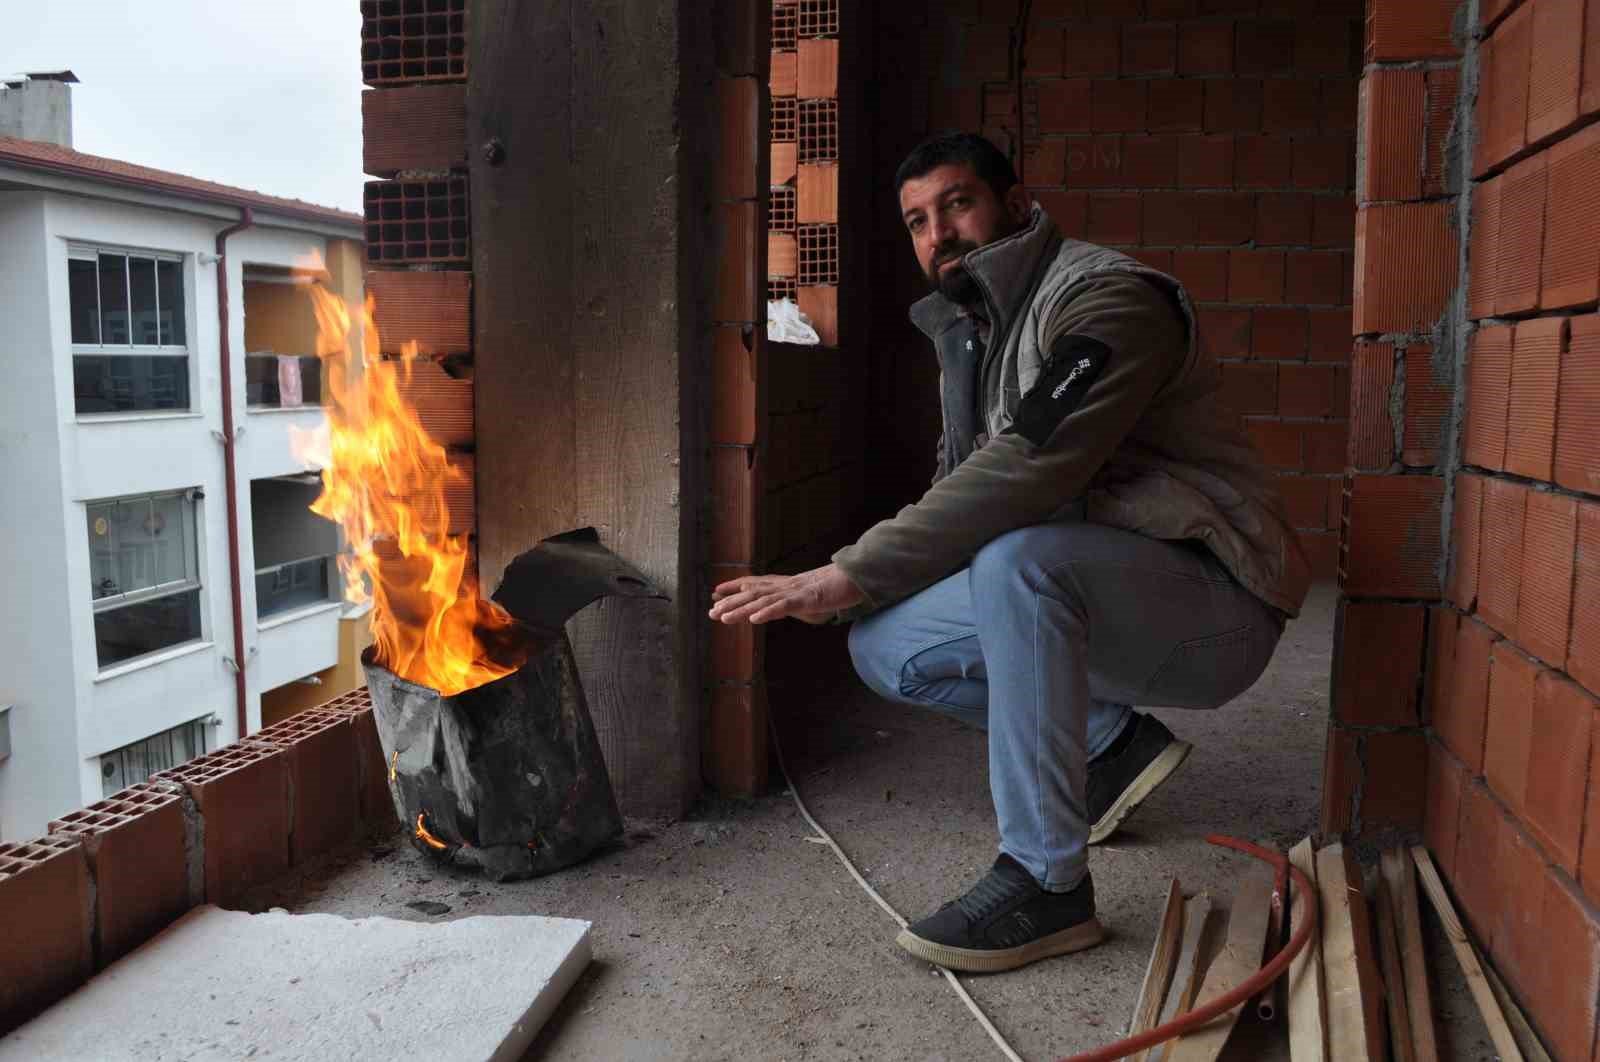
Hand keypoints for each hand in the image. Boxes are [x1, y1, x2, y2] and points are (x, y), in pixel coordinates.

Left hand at [709, 563, 864, 624]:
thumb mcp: (805, 596)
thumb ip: (790, 601)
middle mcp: (784, 586)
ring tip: (723, 617)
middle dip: (730, 603)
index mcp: (784, 585)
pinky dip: (767, 612)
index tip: (714, 594)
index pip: (754, 584)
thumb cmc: (831, 589)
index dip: (734, 588)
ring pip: (762, 601)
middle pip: (752, 594)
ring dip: (741, 609)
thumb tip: (778, 607)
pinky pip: (783, 606)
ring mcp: (794, 591)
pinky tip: (754, 619)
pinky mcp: (805, 598)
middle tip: (711, 613)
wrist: (853, 579)